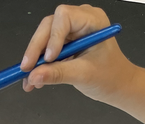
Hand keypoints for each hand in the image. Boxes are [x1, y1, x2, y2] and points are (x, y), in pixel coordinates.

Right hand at [20, 4, 134, 102]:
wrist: (117, 85)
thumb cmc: (110, 76)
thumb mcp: (84, 75)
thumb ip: (58, 74)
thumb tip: (34, 76)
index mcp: (92, 20)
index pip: (64, 17)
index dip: (53, 36)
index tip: (48, 58)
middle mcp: (80, 21)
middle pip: (49, 26)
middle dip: (37, 48)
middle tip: (27, 69)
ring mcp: (71, 32)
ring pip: (44, 38)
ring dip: (35, 59)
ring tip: (29, 79)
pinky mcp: (64, 43)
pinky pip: (46, 50)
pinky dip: (39, 65)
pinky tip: (34, 79)